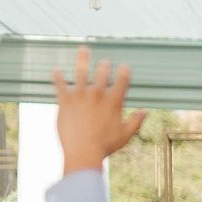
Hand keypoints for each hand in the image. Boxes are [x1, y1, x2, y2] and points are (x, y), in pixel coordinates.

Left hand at [52, 47, 145, 173]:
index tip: (124, 65)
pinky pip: (60, 85)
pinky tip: (56, 71)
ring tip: (83, 50)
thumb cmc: (105, 146)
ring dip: (83, 60)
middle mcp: (97, 95)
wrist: (82, 151)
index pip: (122, 81)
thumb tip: (145, 112)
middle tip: (104, 62)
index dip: (124, 71)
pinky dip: (58, 77)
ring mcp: (80, 97)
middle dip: (104, 65)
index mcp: (113, 102)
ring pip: (81, 73)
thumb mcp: (125, 135)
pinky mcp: (65, 102)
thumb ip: (136, 121)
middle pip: (102, 73)